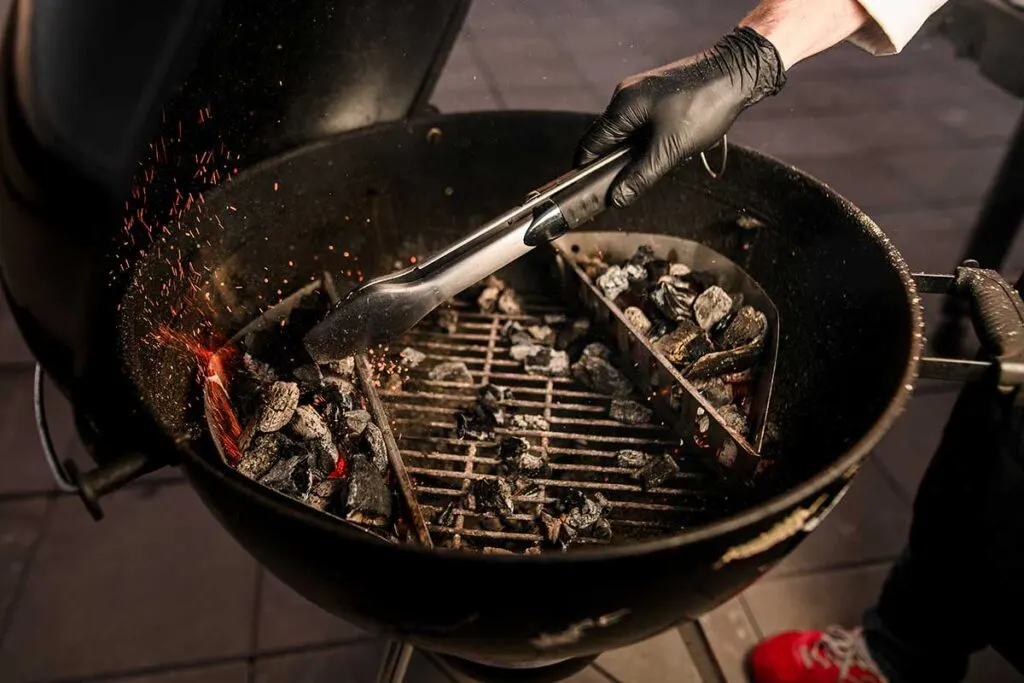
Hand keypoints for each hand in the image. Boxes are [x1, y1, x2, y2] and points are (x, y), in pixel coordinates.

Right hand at [576, 27, 786, 206]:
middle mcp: (625, 97)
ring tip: (664, 160)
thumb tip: (617, 199)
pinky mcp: (657, 94)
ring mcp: (641, 93)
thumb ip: (642, 176)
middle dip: (620, 164)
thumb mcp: (672, 148)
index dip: (589, 172)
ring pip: (628, 134)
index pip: (590, 146)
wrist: (737, 71)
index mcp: (622, 107)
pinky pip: (643, 124)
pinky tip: (672, 146)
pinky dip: (652, 140)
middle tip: (635, 184)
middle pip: (608, 141)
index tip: (594, 193)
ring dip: (639, 153)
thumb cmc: (704, 106)